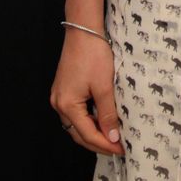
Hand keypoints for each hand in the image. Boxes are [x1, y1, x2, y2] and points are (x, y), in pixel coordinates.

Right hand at [50, 31, 123, 155]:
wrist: (83, 30)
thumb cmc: (93, 55)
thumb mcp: (104, 86)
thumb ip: (108, 114)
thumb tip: (112, 137)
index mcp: (67, 105)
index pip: (87, 135)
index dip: (105, 144)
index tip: (122, 149)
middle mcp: (59, 104)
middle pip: (79, 133)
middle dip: (98, 143)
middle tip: (119, 148)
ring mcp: (59, 97)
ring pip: (77, 125)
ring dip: (93, 133)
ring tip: (113, 137)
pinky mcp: (64, 90)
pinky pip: (76, 113)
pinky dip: (89, 120)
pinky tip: (102, 120)